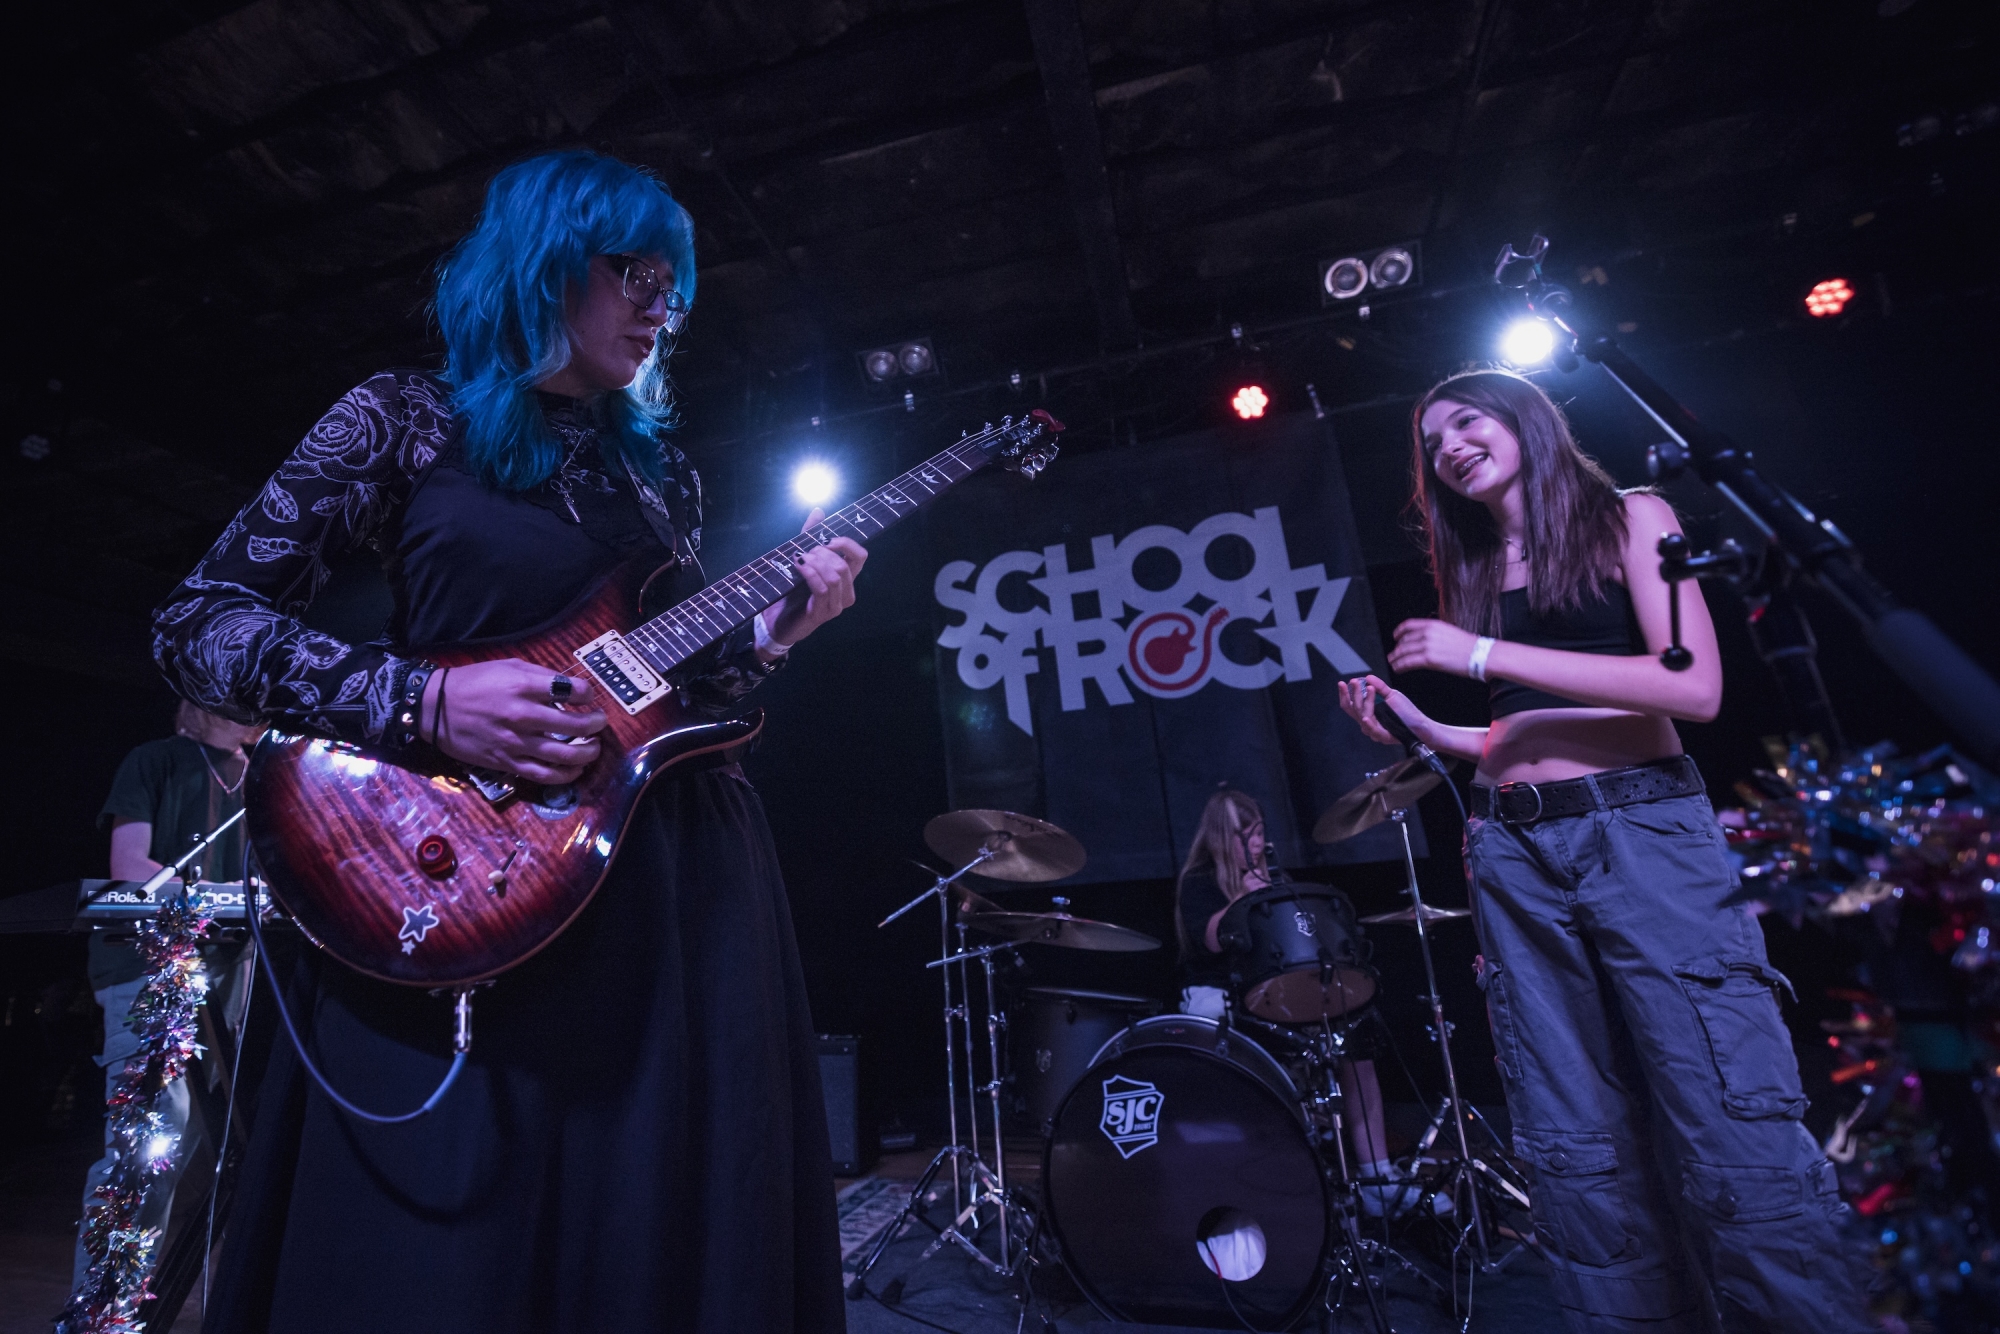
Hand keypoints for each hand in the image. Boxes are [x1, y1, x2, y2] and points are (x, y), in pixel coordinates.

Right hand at [421, 659, 607, 784]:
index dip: (589, 693)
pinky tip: (575, 769)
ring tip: (593, 747)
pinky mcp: (506, 763)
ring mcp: (515, 743)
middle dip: (596, 724)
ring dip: (587, 753)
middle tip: (600, 722)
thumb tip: (570, 686)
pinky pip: (544, 775)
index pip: (574, 690)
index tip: (589, 696)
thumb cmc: (473, 683)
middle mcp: (522, 716)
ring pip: (564, 755)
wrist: (435, 708)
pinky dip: (566, 775)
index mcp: (523, 687)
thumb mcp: (508, 666)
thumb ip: (541, 676)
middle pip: (575, 725)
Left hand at [764, 508, 867, 648]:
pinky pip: (822, 588)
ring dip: (816, 563)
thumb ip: (810, 537)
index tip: (826, 539)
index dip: (846, 543)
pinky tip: (799, 566)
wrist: (776, 621)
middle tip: (805, 552)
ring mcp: (836, 606)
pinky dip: (810, 573)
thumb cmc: (791, 591)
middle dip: (823, 553)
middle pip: (845, 565)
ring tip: (800, 559)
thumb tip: (819, 511)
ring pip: (835, 576)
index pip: (860, 556)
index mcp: (846, 579)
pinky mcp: (821, 613)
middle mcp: (846, 593)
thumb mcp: (803, 559)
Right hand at [1337, 674, 1432, 747]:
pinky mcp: (1383, 736)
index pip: (1350, 704)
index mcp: (1367, 712)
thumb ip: (1379, 686)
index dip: (1345, 694)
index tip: (1342, 683)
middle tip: (1354, 681)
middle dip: (1353, 694)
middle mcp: (1367, 722)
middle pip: (1353, 709)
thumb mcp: (1392, 695)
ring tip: (1369, 689)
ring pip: (1363, 716)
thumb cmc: (1405, 711)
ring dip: (1364, 702)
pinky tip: (1365, 716)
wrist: (1420, 724)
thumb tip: (1367, 677)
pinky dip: (1368, 723)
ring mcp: (1374, 730)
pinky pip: (1373, 729)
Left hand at [1388, 618, 1478, 676]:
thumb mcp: (1448, 631)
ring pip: (1404, 651)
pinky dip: (1400, 665)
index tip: (1395, 637)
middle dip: (1397, 649)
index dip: (1398, 632)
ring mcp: (1428, 646)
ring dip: (1395, 658)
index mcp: (1433, 624)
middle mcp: (1428, 633)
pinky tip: (1398, 668)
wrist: (1480, 654)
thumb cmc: (1468, 646)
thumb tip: (1422, 639)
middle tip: (1393, 654)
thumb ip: (1434, 633)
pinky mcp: (1429, 659)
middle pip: (1404, 640)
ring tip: (1393, 662)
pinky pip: (1408, 662)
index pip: (1408, 625)